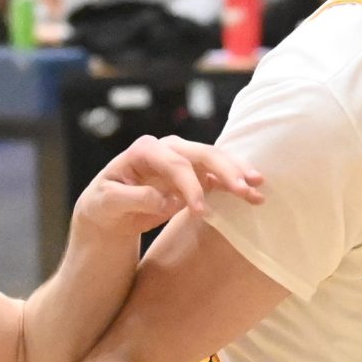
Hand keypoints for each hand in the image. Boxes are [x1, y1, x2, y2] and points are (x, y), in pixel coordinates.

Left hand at [73, 135, 262, 238]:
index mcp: (143, 151)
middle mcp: (166, 149)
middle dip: (224, 170)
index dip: (189, 185)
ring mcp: (182, 160)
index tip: (200, 211)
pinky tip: (252, 193)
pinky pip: (218, 175)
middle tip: (244, 190)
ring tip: (258, 188)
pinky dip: (235, 183)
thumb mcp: (105, 204)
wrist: (109, 213)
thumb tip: (164, 200)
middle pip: (201, 153)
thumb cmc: (103, 205)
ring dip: (237, 173)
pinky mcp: (193, 175)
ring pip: (215, 160)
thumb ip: (133, 198)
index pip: (174, 162)